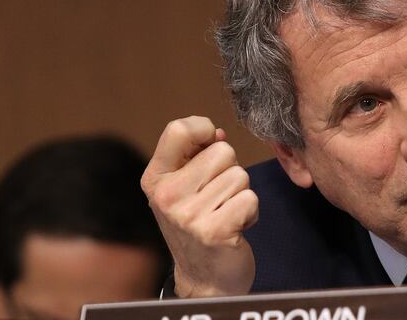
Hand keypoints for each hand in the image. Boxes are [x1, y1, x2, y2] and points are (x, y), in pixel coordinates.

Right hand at [141, 116, 258, 297]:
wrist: (204, 278)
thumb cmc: (198, 225)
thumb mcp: (184, 188)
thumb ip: (196, 156)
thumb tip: (217, 133)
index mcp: (155, 178)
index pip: (178, 129)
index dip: (203, 129)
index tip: (209, 145)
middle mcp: (167, 195)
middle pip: (222, 151)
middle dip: (229, 170)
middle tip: (218, 196)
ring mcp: (188, 215)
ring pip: (240, 175)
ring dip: (240, 194)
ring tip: (225, 213)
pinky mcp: (214, 231)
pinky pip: (250, 198)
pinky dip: (250, 212)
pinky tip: (235, 227)